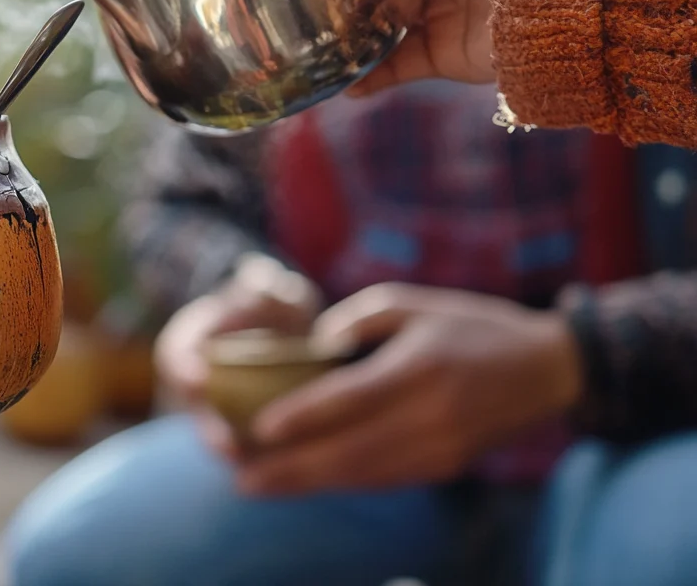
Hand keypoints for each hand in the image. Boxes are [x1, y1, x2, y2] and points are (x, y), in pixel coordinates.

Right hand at [155, 253, 320, 454]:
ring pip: (215, 434)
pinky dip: (259, 459)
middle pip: (193, 409)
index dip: (182, 370)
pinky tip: (285, 470)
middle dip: (208, 429)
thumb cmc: (267, 302)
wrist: (275, 328)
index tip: (197, 380)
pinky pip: (243, 446)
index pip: (174, 355)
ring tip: (257, 471)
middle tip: (227, 446)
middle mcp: (195, 379)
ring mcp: (214, 407)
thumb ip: (262, 285)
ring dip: (233, 455)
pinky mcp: (240, 426)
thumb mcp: (265, 285)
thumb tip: (258, 276)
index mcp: (189, 341)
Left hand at [236, 284, 581, 495]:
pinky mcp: (445, 467)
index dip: (304, 417)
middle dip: (290, 469)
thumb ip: (357, 320)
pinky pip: (382, 480)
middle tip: (240, 478)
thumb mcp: (413, 302)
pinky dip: (338, 483)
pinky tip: (302, 482)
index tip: (258, 429)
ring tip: (257, 485)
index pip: (353, 399)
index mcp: (421, 367)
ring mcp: (441, 448)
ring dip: (306, 484)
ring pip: (362, 475)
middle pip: (350, 451)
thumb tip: (310, 348)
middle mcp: (432, 415)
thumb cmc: (470, 325)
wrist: (547, 370)